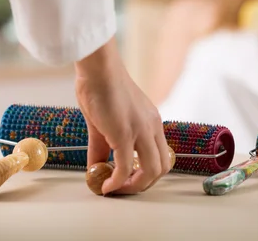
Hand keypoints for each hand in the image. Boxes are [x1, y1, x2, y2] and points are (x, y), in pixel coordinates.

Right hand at [74, 37, 171, 194]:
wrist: (97, 68)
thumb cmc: (100, 86)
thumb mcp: (103, 121)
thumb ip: (101, 147)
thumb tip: (95, 168)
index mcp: (151, 122)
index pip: (161, 155)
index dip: (147, 172)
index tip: (129, 179)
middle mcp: (152, 127)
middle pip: (162, 167)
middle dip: (143, 184)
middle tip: (123, 189)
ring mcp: (141, 130)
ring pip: (151, 171)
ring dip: (134, 187)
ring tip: (115, 189)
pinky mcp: (125, 133)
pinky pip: (126, 167)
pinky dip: (118, 182)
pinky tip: (106, 185)